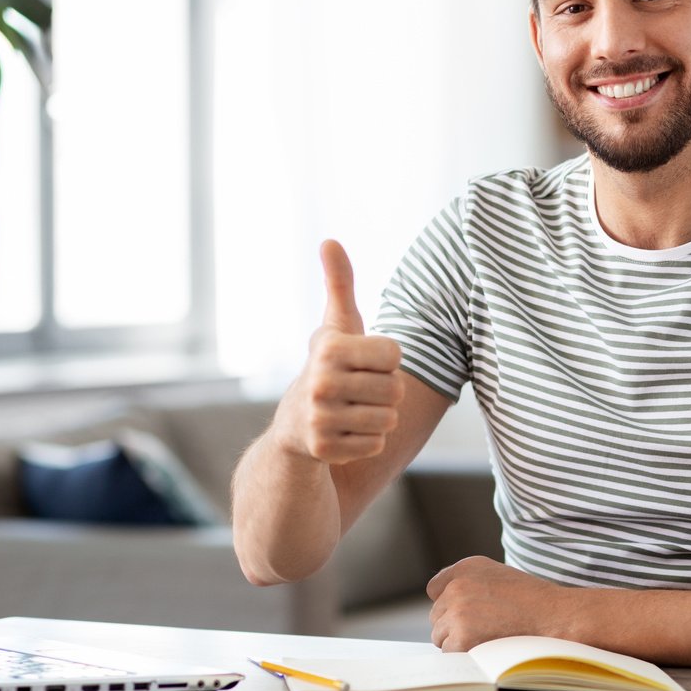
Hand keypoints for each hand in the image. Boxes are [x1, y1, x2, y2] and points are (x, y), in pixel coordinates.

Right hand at [276, 240, 404, 466]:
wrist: (294, 424)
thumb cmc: (329, 366)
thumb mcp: (336, 325)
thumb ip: (339, 283)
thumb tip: (329, 240)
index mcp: (329, 349)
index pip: (395, 356)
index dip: (386, 361)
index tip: (362, 363)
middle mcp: (320, 383)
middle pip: (395, 390)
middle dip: (384, 392)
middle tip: (357, 390)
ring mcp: (319, 419)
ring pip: (388, 420)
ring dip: (377, 417)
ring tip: (351, 410)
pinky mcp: (324, 450)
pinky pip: (375, 445)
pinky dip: (366, 441)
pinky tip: (344, 432)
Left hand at [426, 556, 576, 650]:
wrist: (555, 616)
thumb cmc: (533, 601)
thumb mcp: (498, 577)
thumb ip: (469, 584)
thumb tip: (444, 606)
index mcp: (466, 567)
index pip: (435, 589)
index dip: (449, 604)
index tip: (466, 613)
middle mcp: (457, 585)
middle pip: (436, 615)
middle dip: (454, 626)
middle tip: (484, 630)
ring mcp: (457, 610)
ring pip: (440, 636)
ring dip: (458, 642)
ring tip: (489, 638)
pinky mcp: (461, 635)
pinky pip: (450, 652)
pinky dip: (465, 656)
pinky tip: (487, 648)